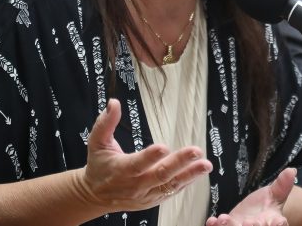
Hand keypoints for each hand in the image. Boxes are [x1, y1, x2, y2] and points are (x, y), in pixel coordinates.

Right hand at [73, 99, 212, 212]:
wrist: (95, 195)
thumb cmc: (99, 165)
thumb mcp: (96, 143)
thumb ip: (105, 123)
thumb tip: (113, 103)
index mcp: (122, 169)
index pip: (137, 164)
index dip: (150, 156)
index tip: (164, 147)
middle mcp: (135, 184)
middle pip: (160, 174)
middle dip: (180, 163)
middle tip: (196, 151)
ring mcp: (146, 194)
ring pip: (170, 184)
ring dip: (190, 175)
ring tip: (205, 165)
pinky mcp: (153, 199)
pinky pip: (172, 191)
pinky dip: (186, 182)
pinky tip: (198, 172)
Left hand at [206, 168, 296, 225]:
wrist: (253, 213)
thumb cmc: (266, 206)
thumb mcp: (275, 195)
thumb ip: (282, 185)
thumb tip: (292, 170)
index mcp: (274, 223)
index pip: (275, 225)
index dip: (271, 225)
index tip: (264, 220)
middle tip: (245, 223)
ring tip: (223, 219)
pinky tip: (212, 220)